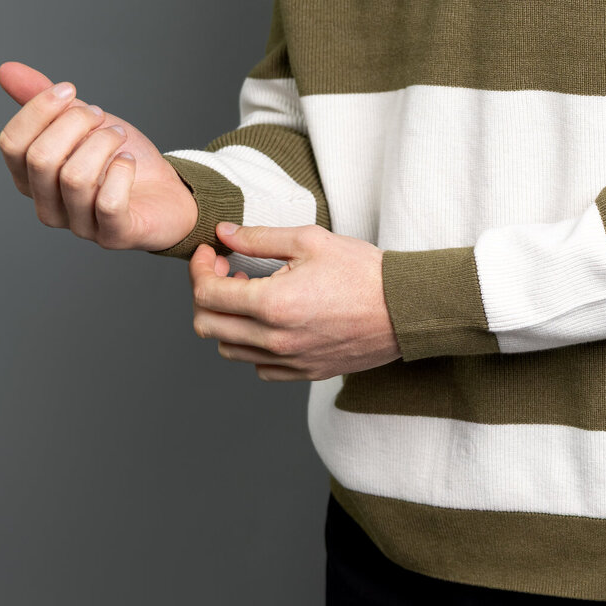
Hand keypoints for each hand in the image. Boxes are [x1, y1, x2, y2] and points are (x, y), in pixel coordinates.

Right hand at [0, 60, 198, 251]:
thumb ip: (44, 102)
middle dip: (75, 123)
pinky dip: (122, 172)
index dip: (39, 109)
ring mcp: (78, 225)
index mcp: (30, 179)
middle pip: (40, 158)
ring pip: (74, 177)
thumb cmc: (119, 159)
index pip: (11, 143)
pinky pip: (107, 202)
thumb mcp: (83, 123)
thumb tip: (6, 70)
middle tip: (100, 114)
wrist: (167, 191)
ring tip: (119, 136)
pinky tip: (128, 161)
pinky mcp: (113, 236)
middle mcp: (46, 205)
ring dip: (103, 143)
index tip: (70, 89)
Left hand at [189, 222, 401, 381]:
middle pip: (208, 325)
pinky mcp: (304, 373)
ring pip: (229, 349)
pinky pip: (258, 367)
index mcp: (273, 303)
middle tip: (225, 271)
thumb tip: (224, 233)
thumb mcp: (310, 241)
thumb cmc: (363, 271)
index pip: (207, 293)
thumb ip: (260, 238)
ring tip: (249, 295)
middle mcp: (275, 339)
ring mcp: (289, 361)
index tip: (211, 253)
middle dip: (205, 294)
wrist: (405, 309)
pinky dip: (252, 345)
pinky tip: (269, 322)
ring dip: (227, 320)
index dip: (200, 268)